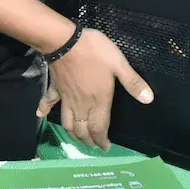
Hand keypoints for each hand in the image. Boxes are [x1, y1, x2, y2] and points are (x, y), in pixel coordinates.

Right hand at [36, 28, 153, 150]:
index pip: (99, 129)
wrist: (64, 41)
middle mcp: (81, 105)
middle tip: (94, 145)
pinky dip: (44, 111)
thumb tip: (149, 99)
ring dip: (72, 134)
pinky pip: (48, 102)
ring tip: (77, 137)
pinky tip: (41, 115)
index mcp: (98, 101)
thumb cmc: (93, 52)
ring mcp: (66, 98)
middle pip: (82, 131)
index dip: (102, 141)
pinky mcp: (55, 88)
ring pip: (67, 123)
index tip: (105, 147)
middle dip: (89, 141)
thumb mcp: (118, 63)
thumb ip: (132, 82)